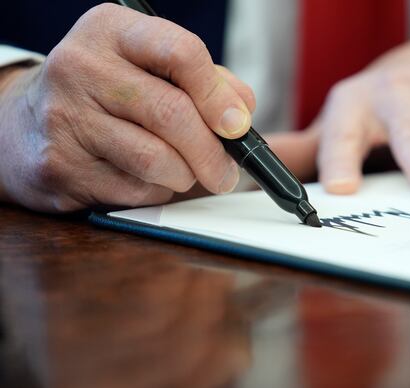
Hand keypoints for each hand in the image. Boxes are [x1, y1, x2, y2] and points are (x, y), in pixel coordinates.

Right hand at [0, 4, 254, 211]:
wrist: (23, 125)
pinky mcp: (59, 165)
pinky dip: (154, 191)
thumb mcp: (146, 67)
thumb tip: (242, 111)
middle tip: (226, 173)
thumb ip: (202, 82)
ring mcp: (64, 117)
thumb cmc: (103, 94)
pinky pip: (132, 190)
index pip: (180, 52)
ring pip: (156, 159)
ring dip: (185, 176)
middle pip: (172, 114)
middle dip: (212, 153)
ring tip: (184, 173)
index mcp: (111, 31)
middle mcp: (81, 66)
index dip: (219, 95)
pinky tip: (144, 179)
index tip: (239, 126)